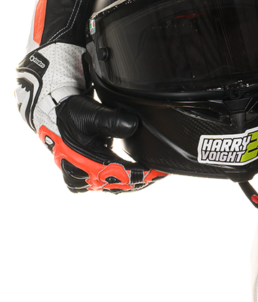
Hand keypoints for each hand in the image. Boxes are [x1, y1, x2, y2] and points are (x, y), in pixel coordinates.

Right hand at [47, 92, 167, 193]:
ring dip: (130, 182)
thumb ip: (112, 120)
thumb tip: (133, 126)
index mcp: (83, 163)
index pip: (118, 174)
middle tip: (159, 175)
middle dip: (139, 181)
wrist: (55, 116)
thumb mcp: (91, 114)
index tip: (158, 172)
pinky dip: (120, 181)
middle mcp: (82, 176)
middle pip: (116, 185)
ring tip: (151, 177)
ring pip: (111, 187)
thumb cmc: (73, 115)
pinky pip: (105, 184)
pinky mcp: (84, 177)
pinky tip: (134, 178)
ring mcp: (82, 178)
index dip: (140, 174)